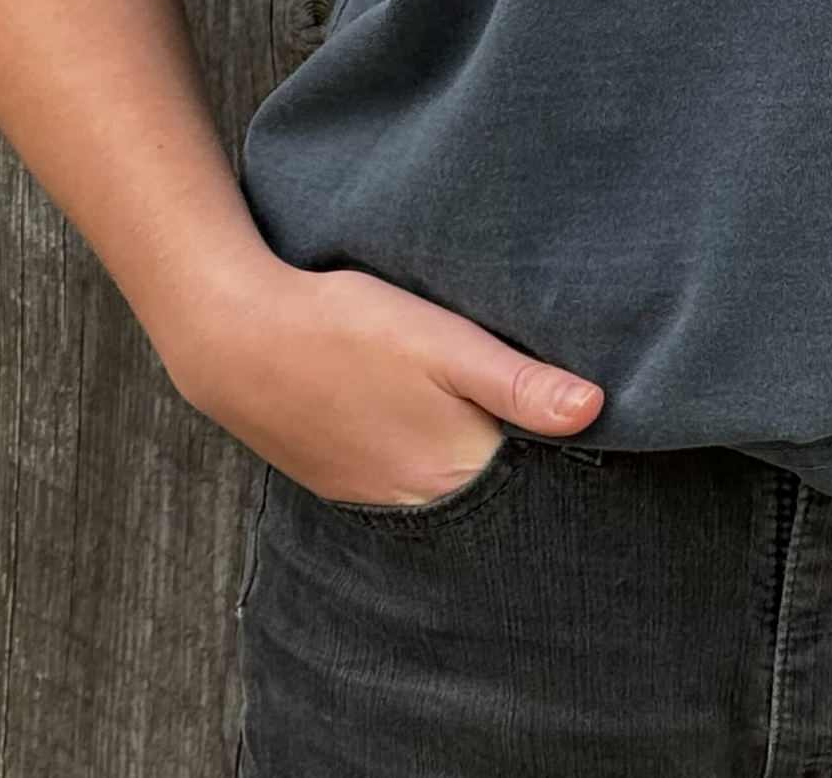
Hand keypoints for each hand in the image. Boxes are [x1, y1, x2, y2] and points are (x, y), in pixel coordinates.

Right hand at [155, 256, 603, 506]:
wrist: (236, 336)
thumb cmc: (347, 329)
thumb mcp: (445, 344)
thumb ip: (518, 382)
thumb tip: (594, 410)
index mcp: (453, 471)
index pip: (534, 481)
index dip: (562, 453)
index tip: (585, 421)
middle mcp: (415, 502)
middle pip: (492, 491)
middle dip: (520, 460)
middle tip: (541, 410)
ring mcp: (373, 497)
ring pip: (447, 486)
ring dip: (469, 457)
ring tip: (487, 415)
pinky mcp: (342, 480)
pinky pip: (403, 480)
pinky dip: (424, 458)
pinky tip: (426, 423)